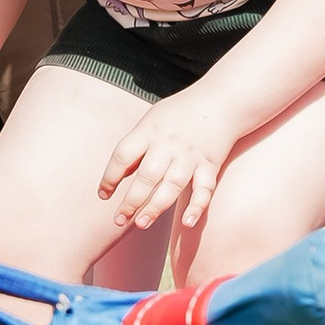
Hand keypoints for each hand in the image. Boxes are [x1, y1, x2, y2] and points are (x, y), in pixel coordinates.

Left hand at [98, 84, 243, 235]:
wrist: (222, 100)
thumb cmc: (180, 112)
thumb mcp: (152, 120)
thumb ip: (137, 145)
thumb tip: (119, 176)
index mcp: (150, 131)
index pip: (123, 155)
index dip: (109, 177)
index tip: (103, 194)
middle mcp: (169, 144)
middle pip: (146, 176)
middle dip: (131, 201)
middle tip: (119, 220)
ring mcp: (191, 155)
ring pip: (172, 185)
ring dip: (155, 208)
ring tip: (141, 224)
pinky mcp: (210, 164)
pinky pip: (204, 189)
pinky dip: (197, 207)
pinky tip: (187, 222)